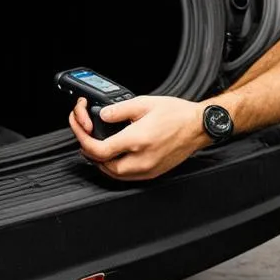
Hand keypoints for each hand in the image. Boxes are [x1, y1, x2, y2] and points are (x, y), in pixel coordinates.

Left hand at [68, 95, 204, 180]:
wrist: (199, 127)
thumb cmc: (177, 114)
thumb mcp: (145, 103)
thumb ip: (119, 110)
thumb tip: (102, 115)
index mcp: (137, 140)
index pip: (98, 150)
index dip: (83, 140)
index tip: (81, 129)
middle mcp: (141, 159)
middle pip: (102, 165)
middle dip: (90, 152)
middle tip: (88, 137)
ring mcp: (147, 169)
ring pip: (113, 174)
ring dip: (102, 162)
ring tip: (99, 146)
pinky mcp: (153, 173)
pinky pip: (126, 176)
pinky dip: (116, 168)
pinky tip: (116, 155)